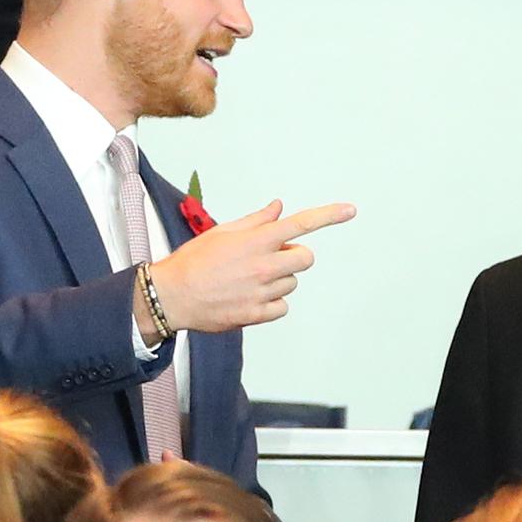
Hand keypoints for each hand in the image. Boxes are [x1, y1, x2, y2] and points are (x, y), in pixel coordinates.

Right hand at [147, 199, 355, 333]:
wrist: (172, 295)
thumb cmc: (194, 261)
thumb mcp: (223, 232)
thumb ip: (256, 221)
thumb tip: (278, 208)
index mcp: (257, 241)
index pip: (301, 224)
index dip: (329, 216)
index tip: (350, 210)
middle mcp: (264, 265)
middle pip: (306, 258)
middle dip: (293, 256)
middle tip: (269, 257)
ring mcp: (262, 291)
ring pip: (293, 282)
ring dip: (279, 279)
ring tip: (249, 279)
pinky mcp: (258, 314)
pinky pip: (283, 306)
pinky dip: (272, 302)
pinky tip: (250, 297)